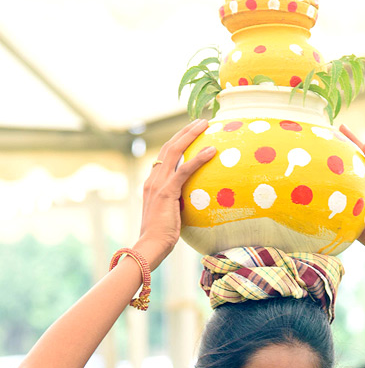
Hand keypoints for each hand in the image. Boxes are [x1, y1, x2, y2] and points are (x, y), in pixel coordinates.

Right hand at [136, 119, 215, 268]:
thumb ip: (178, 204)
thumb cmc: (161, 237)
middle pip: (169, 147)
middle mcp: (152, 180)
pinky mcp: (166, 192)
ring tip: (205, 124)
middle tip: (201, 121)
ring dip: (190, 135)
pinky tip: (211, 150)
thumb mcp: (170, 215)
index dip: (178, 142)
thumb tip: (193, 203)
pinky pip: (184, 170)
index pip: (164, 156)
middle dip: (185, 131)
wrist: (149, 246)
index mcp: (152, 184)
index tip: (191, 132)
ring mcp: (158, 184)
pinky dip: (198, 158)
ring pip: (174, 152)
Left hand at [339, 124, 364, 266]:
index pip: (354, 173)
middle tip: (336, 128)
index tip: (330, 147)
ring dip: (357, 146)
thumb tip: (324, 215)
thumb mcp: (357, 228)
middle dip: (348, 145)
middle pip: (360, 163)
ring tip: (345, 130)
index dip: (343, 161)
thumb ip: (346, 217)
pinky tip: (364, 147)